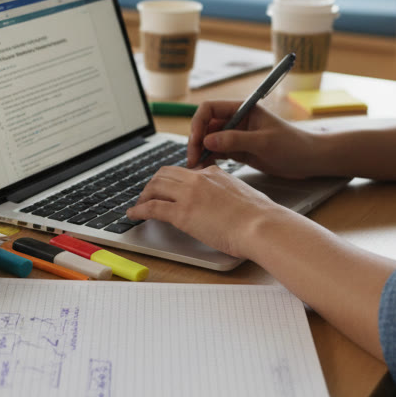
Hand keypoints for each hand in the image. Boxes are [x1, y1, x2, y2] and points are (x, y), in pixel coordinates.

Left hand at [126, 165, 286, 257]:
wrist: (261, 225)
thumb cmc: (259, 216)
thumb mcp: (243, 194)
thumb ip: (229, 192)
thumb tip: (227, 202)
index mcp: (214, 173)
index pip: (187, 171)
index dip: (174, 179)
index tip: (169, 188)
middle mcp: (198, 179)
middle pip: (165, 174)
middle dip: (153, 184)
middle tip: (148, 194)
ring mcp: (188, 195)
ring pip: (155, 187)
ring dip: (144, 195)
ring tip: (139, 205)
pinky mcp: (182, 213)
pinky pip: (152, 207)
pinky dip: (139, 210)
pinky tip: (134, 214)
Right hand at [189, 100, 315, 178]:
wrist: (309, 161)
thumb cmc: (292, 145)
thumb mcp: (263, 142)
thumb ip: (235, 140)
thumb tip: (207, 141)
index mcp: (243, 109)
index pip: (210, 108)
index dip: (199, 123)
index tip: (196, 141)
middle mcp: (237, 120)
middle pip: (206, 126)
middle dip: (197, 141)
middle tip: (192, 160)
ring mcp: (237, 136)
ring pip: (210, 141)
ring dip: (201, 152)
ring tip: (196, 168)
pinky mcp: (239, 151)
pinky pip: (218, 153)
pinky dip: (209, 159)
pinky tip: (205, 169)